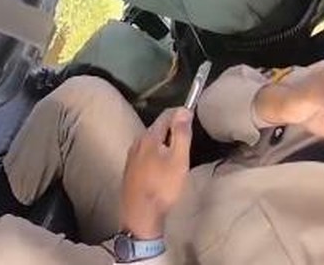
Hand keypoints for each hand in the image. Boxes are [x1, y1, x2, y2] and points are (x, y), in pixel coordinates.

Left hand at [120, 107, 192, 238]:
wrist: (140, 212)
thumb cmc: (162, 186)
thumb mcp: (178, 159)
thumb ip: (181, 134)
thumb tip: (183, 111)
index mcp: (149, 136)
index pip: (165, 115)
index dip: (180, 113)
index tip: (192, 115)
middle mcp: (137, 142)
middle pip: (157, 127)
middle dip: (172, 127)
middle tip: (188, 133)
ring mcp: (132, 155)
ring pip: (151, 140)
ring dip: (164, 140)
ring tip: (178, 148)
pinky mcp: (130, 168)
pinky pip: (146, 152)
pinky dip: (157, 152)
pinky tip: (163, 163)